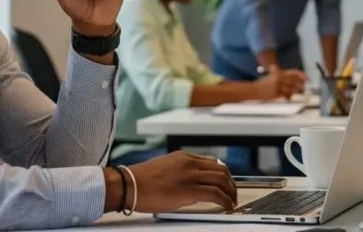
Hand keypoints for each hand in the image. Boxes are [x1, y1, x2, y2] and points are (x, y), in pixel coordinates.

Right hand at [106, 151, 237, 213]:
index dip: (222, 174)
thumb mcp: (164, 168)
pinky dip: (225, 201)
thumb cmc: (141, 180)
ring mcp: (190, 176)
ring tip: (232, 202)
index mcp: (183, 157)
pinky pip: (215, 194)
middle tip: (233, 194)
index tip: (225, 183)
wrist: (129, 185)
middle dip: (230, 183)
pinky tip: (226, 207)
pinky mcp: (189, 190)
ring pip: (221, 180)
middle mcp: (189, 163)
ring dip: (230, 192)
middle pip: (221, 169)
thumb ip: (179, 171)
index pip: (211, 162)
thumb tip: (190, 183)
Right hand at [254, 68, 307, 99]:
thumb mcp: (271, 75)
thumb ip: (280, 73)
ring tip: (296, 91)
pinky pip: (287, 95)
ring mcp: (278, 87)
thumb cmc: (262, 83)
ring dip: (295, 91)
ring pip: (292, 89)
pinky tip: (289, 96)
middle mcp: (279, 79)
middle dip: (300, 85)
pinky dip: (289, 96)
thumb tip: (292, 75)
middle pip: (295, 82)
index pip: (294, 72)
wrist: (254, 90)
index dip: (302, 75)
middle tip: (303, 86)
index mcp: (279, 73)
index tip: (307, 78)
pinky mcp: (277, 94)